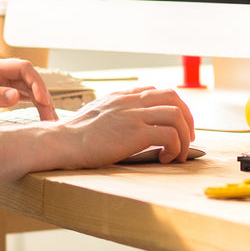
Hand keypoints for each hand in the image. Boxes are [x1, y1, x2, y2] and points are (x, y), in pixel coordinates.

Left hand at [0, 58, 54, 118]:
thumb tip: (15, 97)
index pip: (23, 69)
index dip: (37, 83)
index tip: (43, 100)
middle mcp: (0, 73)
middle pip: (30, 80)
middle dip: (44, 97)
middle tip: (51, 118)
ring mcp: (1, 83)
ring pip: (29, 90)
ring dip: (41, 104)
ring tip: (50, 122)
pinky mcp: (0, 94)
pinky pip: (22, 98)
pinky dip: (33, 107)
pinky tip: (41, 118)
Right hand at [53, 87, 195, 165]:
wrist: (62, 142)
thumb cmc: (74, 136)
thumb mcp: (95, 115)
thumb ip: (113, 114)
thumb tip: (125, 127)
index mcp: (121, 96)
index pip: (156, 91)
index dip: (171, 107)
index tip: (174, 126)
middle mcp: (131, 101)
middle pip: (174, 97)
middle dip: (187, 118)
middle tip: (186, 138)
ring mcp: (135, 115)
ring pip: (177, 115)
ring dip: (183, 136)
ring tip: (177, 154)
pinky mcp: (136, 132)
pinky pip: (170, 135)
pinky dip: (175, 148)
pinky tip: (165, 159)